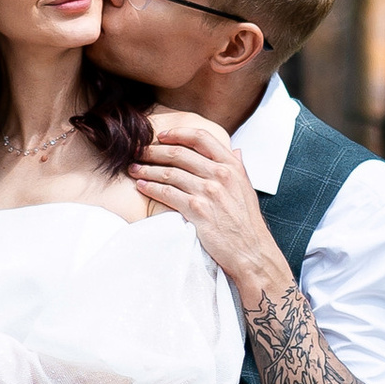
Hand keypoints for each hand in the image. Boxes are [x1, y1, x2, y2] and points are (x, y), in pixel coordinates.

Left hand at [130, 112, 282, 286]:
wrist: (250, 250)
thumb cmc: (247, 221)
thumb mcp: (247, 188)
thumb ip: (239, 167)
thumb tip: (235, 151)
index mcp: (231, 166)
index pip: (201, 137)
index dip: (177, 133)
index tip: (162, 136)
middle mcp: (220, 175)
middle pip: (179, 154)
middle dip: (154, 151)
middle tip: (139, 152)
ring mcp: (208, 192)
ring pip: (169, 173)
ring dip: (147, 170)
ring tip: (134, 169)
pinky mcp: (197, 210)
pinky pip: (167, 193)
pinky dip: (151, 188)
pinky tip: (142, 186)